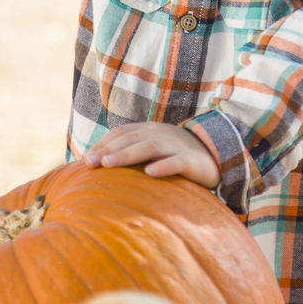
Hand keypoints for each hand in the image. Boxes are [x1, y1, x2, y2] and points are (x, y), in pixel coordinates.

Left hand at [84, 122, 220, 188]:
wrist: (217, 156)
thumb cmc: (176, 157)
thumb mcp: (153, 152)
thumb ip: (132, 155)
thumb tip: (101, 168)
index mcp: (149, 131)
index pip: (122, 133)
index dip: (103, 144)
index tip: (86, 159)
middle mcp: (161, 134)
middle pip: (131, 138)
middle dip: (109, 150)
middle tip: (90, 163)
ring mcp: (177, 146)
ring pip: (150, 147)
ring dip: (128, 155)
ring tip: (109, 164)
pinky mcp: (193, 161)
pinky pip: (178, 162)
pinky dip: (163, 166)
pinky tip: (149, 173)